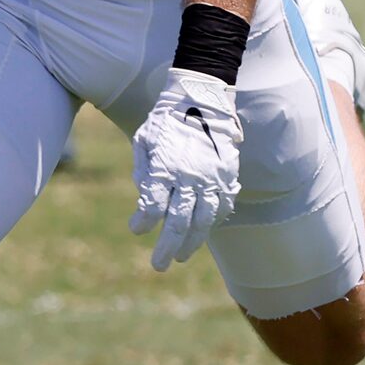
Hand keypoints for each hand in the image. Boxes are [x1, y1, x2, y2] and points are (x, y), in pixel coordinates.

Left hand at [127, 69, 241, 269]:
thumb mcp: (143, 142)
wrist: (200, 99)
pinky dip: (214, 222)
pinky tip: (203, 231)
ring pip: (205, 220)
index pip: (153, 206)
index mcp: (165, 167)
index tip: (136, 229)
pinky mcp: (227, 175)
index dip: (144, 222)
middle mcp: (190, 176)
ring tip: (181, 255)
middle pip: (179, 221)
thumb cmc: (164, 121)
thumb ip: (144, 173)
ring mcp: (212, 177)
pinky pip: (223, 205)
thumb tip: (146, 204)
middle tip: (159, 265)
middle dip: (168, 247)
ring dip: (193, 241)